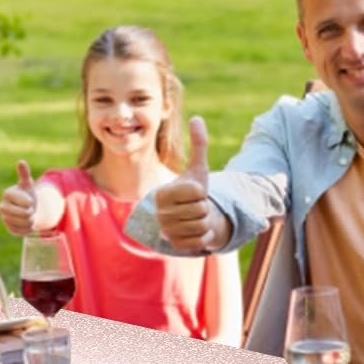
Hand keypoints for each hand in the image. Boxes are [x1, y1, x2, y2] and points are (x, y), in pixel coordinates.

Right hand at [0, 160, 38, 235]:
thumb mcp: (27, 184)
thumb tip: (21, 161)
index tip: (29, 200)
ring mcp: (4, 218)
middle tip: (29, 208)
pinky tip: (27, 223)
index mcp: (7, 194)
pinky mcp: (9, 228)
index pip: (25, 202)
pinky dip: (28, 229)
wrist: (28, 208)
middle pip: (24, 214)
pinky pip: (22, 232)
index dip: (31, 202)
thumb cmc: (27, 193)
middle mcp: (2, 206)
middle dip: (31, 212)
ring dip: (31, 220)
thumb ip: (24, 173)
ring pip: (24, 223)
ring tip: (28, 215)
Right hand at [154, 117, 225, 252]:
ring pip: (202, 225)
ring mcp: (165, 231)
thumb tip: (197, 118)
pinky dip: (203, 235)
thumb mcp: (197, 168)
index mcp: (162, 193)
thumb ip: (198, 144)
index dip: (201, 192)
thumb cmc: (193, 192)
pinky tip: (194, 231)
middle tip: (194, 207)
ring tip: (194, 218)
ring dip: (204, 222)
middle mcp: (159, 213)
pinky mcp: (174, 246)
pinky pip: (201, 240)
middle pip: (201, 210)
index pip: (197, 192)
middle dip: (204, 208)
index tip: (193, 193)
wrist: (189, 217)